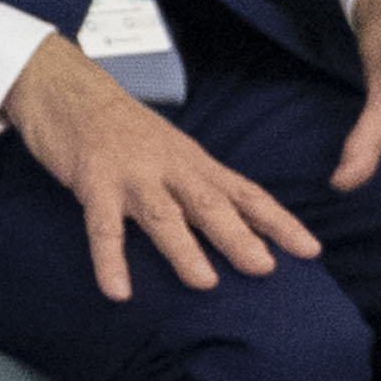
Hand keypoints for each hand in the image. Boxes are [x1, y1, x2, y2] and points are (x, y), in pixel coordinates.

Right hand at [3, 36, 321, 300]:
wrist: (69, 88)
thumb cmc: (123, 129)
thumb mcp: (171, 153)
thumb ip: (199, 188)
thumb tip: (236, 229)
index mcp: (194, 164)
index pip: (245, 194)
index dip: (279, 222)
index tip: (311, 250)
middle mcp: (170, 168)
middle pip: (211, 204)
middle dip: (239, 236)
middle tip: (266, 268)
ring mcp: (132, 175)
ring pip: (163, 214)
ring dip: (184, 248)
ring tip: (205, 283)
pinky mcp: (93, 181)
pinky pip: (103, 226)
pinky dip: (111, 259)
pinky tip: (118, 291)